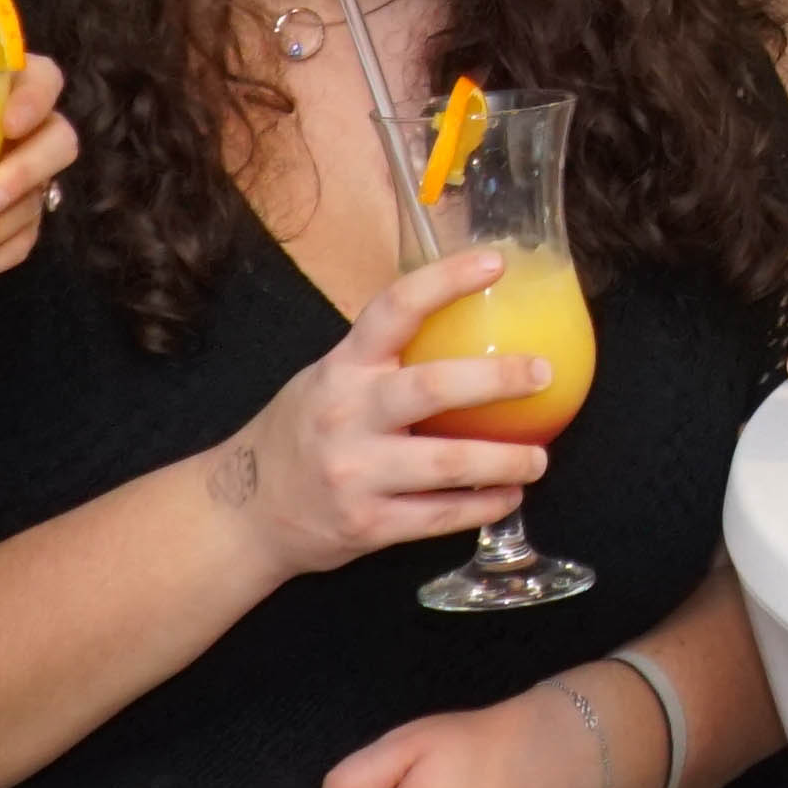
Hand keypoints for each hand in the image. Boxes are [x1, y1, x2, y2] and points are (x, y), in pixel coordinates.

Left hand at [0, 52, 76, 289]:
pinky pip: (20, 243)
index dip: (35, 93)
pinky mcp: (9, 227)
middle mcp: (8, 133)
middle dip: (23, 176)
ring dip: (2, 230)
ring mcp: (16, 182)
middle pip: (56, 140)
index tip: (9, 120)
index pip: (37, 74)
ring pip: (40, 200)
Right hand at [211, 249, 552, 585]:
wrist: (245, 513)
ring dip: (505, 460)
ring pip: (447, 463)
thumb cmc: (303, 434)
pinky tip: (509, 496)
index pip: (395, 308)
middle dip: (496, 380)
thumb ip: (385, 361)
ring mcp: (355, 472)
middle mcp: (346, 414)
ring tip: (540, 459)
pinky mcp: (366, 524)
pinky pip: (438, 516)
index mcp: (342, 367)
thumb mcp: (328, 380)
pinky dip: (482, 505)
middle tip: (542, 373)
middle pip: (432, 388)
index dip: (446, 280)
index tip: (495, 263)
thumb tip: (473, 331)